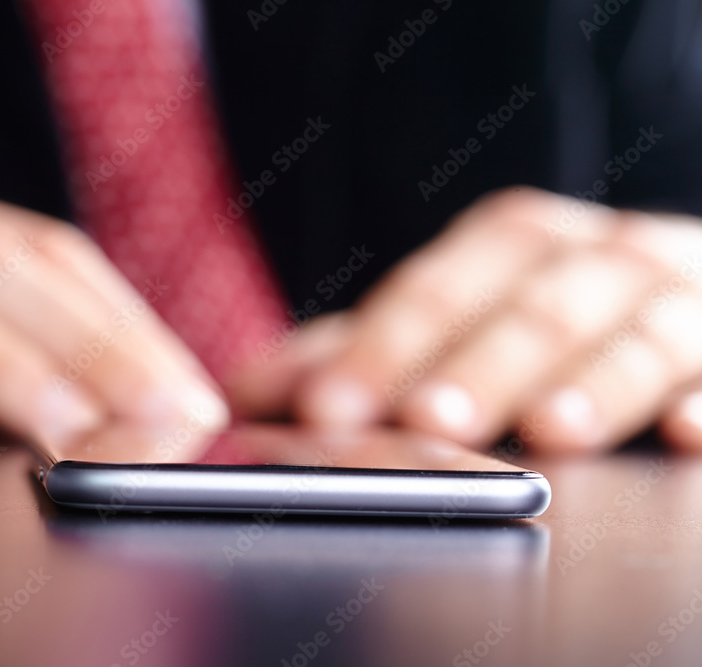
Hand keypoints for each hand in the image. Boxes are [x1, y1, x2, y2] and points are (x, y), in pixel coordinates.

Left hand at [230, 187, 701, 453]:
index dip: (380, 349)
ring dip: (589, 383)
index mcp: (513, 244)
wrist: (665, 292)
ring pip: (632, 335)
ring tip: (544, 433)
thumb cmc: (538, 315)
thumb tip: (244, 398)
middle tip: (424, 420)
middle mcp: (593, 258)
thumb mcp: (446, 321)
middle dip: (476, 365)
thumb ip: (355, 353)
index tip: (327, 411)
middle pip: (530, 308)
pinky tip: (682, 432)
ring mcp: (671, 300)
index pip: (435, 291)